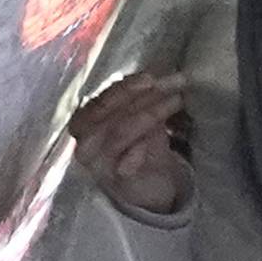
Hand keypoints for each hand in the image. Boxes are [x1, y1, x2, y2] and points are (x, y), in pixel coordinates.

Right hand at [71, 73, 190, 218]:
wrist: (152, 186)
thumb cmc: (142, 146)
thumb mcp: (142, 116)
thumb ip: (145, 97)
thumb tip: (164, 74)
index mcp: (86, 121)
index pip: (101, 99)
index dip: (124, 87)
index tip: (151, 78)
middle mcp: (86, 141)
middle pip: (106, 113)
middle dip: (140, 96)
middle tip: (170, 84)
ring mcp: (98, 164)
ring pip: (119, 132)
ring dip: (150, 113)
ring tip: (175, 101)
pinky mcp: (116, 182)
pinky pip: (124, 164)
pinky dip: (137, 151)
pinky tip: (150, 143)